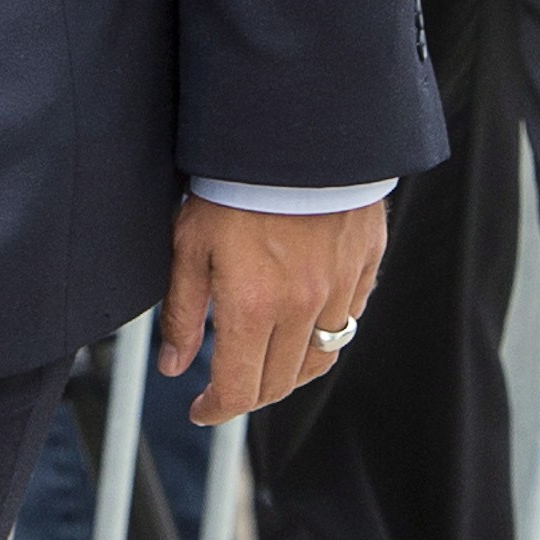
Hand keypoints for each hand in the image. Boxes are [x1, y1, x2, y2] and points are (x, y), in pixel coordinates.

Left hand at [158, 196, 388, 423]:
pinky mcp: (364, 266)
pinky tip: (303, 315)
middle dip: (250, 392)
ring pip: (321, 358)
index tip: (201, 410)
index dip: (217, 409)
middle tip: (226, 383)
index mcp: (254, 307)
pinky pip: (349, 317)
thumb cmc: (231, 183)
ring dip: (291, 370)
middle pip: (282, 382)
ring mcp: (340, 289)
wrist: (292, 130)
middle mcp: (303, 308)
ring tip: (265, 359)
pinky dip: (325, 330)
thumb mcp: (189, 243)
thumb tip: (174, 368)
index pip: (240, 389)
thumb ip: (183, 312)